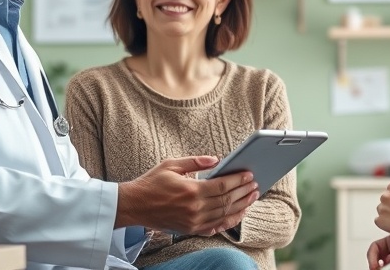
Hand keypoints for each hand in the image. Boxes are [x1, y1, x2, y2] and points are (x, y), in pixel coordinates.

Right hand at [117, 155, 258, 234]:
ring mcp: (193, 222)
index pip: (223, 186)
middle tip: (256, 186)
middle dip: (244, 193)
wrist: (133, 206)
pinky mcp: (190, 229)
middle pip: (227, 201)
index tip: (249, 175)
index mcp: (191, 191)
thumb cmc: (151, 183)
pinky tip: (238, 215)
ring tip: (252, 198)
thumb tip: (217, 159)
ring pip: (224, 215)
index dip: (238, 181)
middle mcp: (194, 209)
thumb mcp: (171, 164)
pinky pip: (215, 227)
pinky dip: (229, 222)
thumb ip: (195, 162)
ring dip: (241, 207)